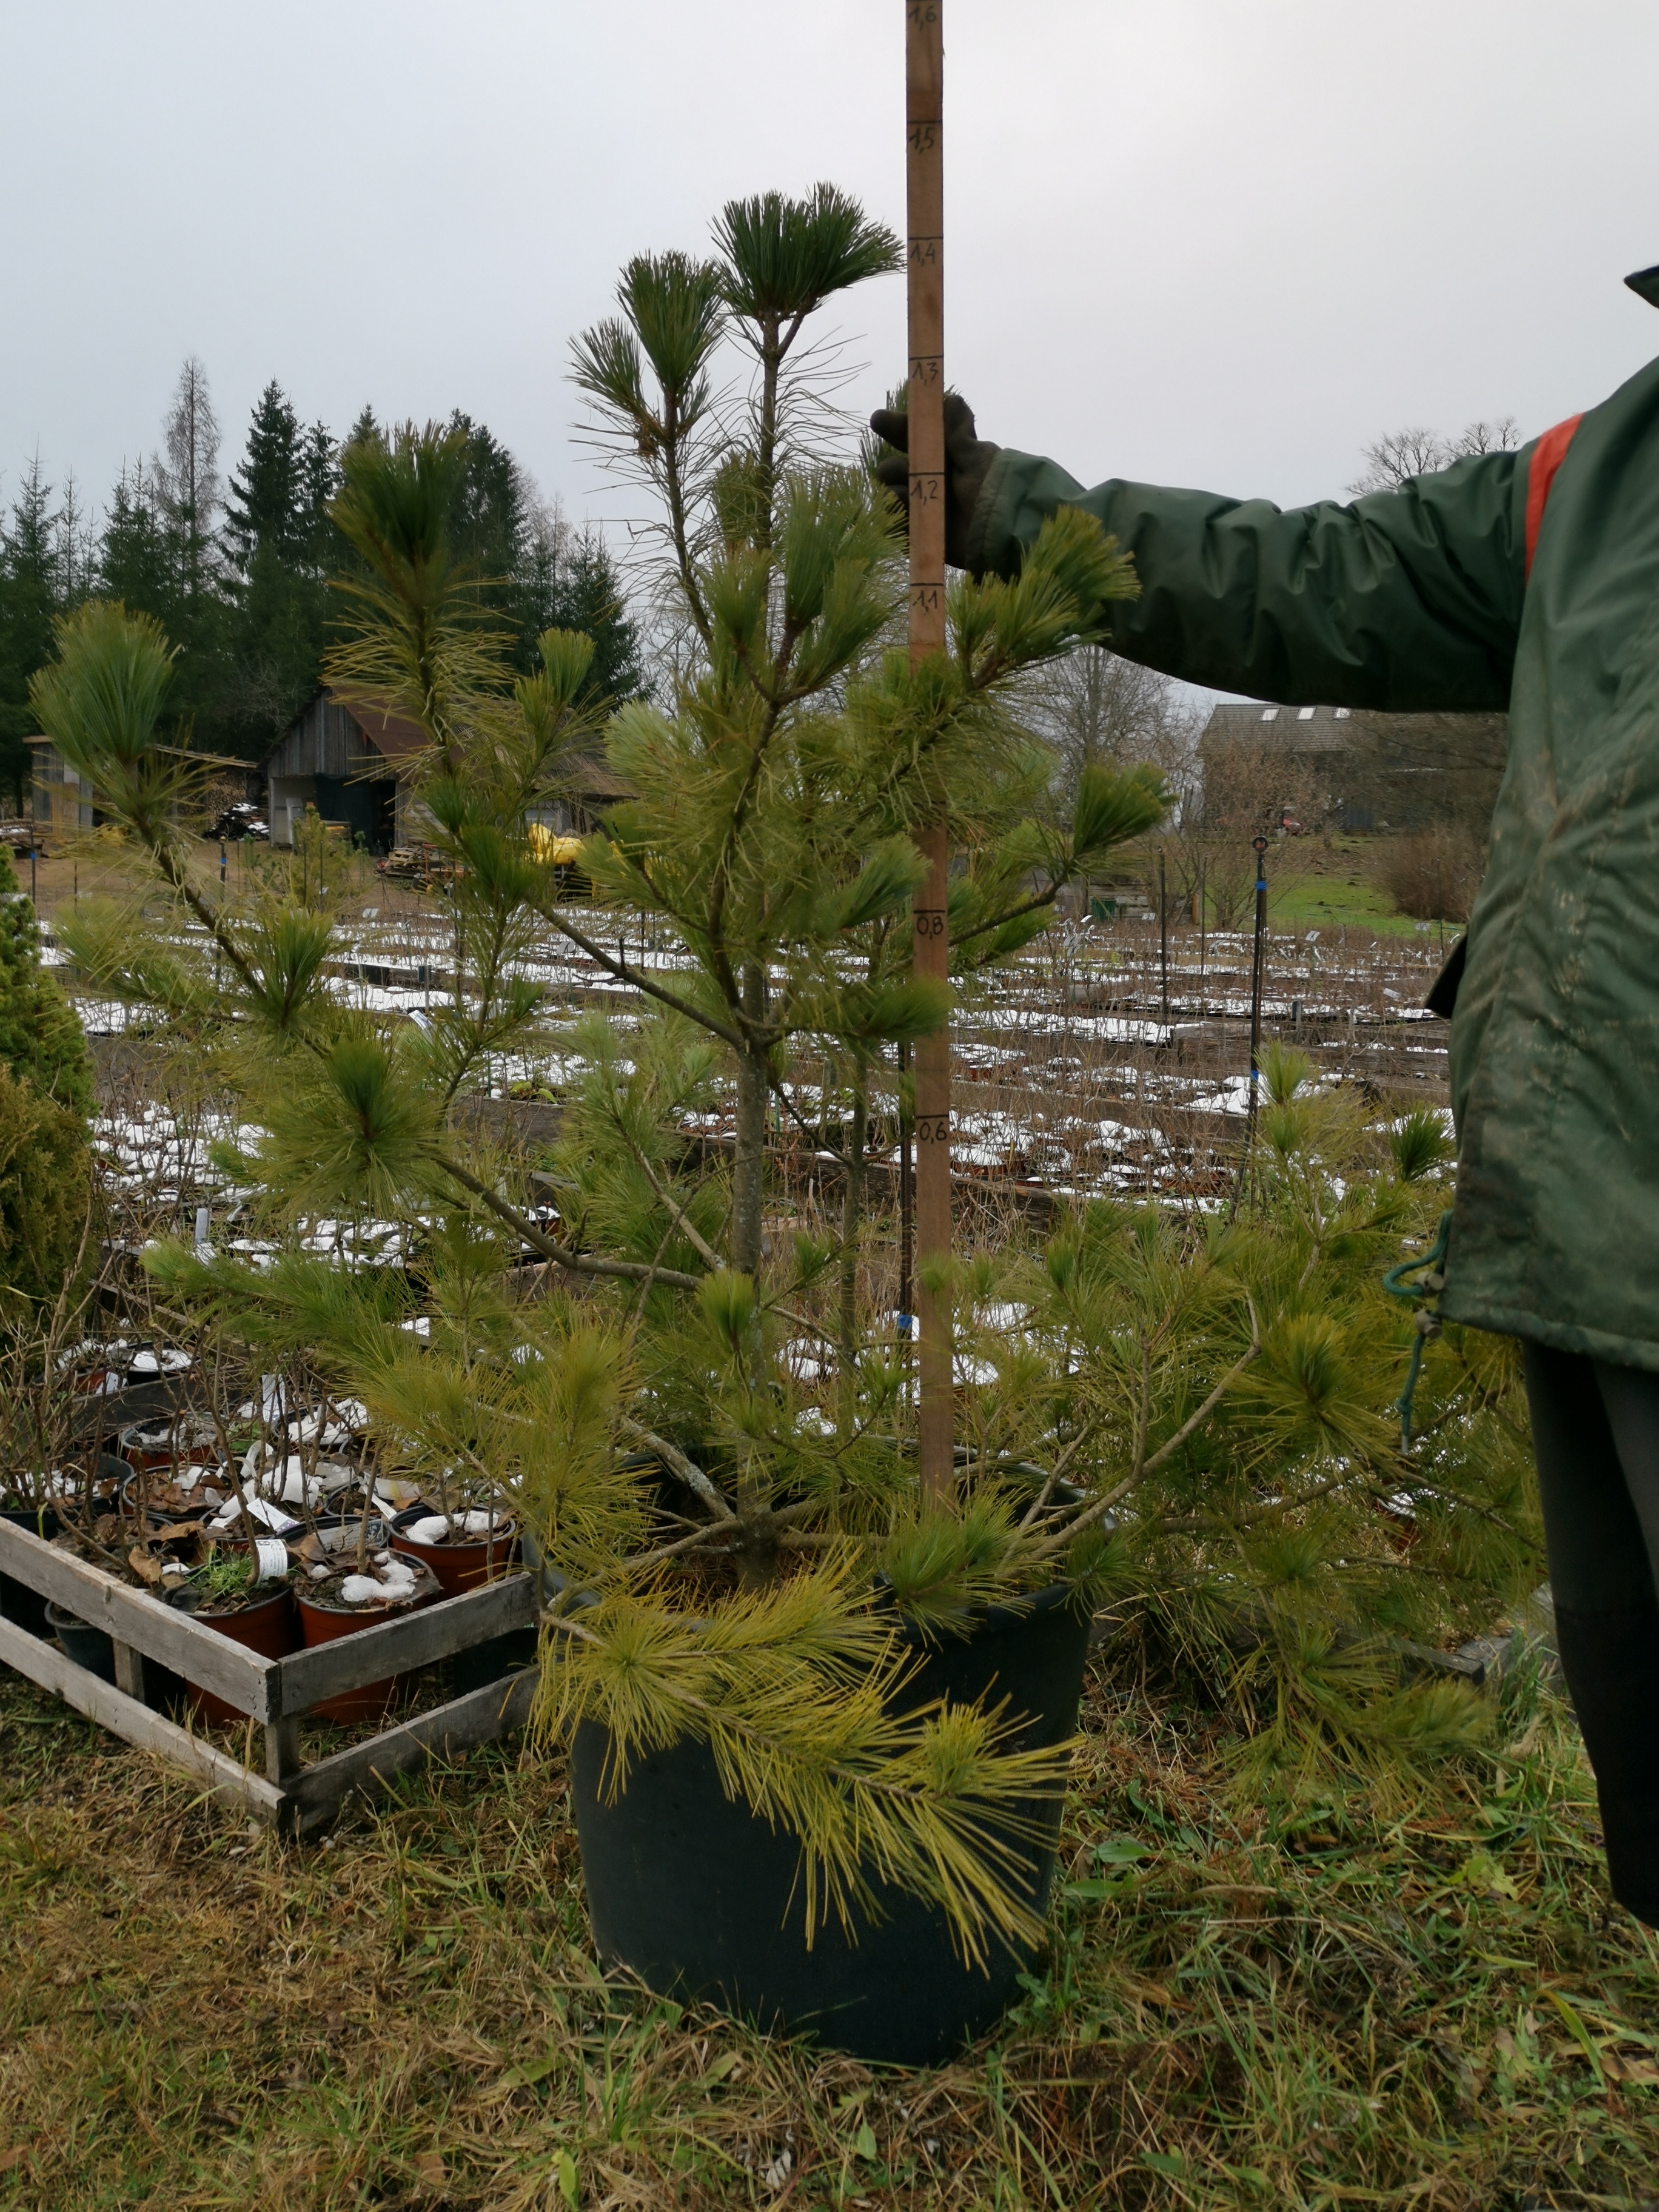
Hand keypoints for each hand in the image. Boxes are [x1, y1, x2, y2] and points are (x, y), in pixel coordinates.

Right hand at [869, 393, 1000, 571]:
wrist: (1010, 531)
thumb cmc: (995, 487)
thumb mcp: (976, 455)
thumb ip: (957, 432)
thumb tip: (947, 398)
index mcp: (947, 457)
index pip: (916, 438)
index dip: (897, 427)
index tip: (878, 420)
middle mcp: (935, 482)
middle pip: (899, 470)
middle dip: (891, 468)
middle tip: (896, 470)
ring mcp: (930, 509)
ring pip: (897, 497)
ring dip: (894, 495)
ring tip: (904, 497)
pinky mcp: (929, 536)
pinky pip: (903, 530)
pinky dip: (898, 524)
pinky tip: (904, 519)